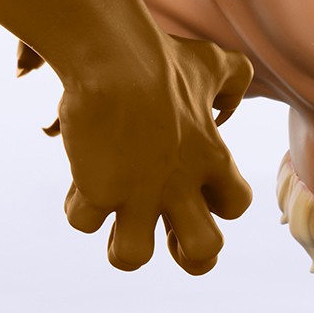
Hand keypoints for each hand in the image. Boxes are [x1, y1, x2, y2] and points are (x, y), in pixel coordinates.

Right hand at [56, 34, 254, 273]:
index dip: (218, 204)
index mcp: (211, 159)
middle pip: (203, 253)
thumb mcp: (211, 63)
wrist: (115, 54)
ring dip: (121, 245)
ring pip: (133, 258)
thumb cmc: (160, 56)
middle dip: (186, 254)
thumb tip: (228, 104)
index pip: (236, 206)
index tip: (194, 187)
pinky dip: (77, 206)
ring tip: (112, 218)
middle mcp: (180, 185)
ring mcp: (138, 193)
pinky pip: (83, 223)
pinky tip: (79, 181)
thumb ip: (232, 82)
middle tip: (162, 228)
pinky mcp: (98, 191)